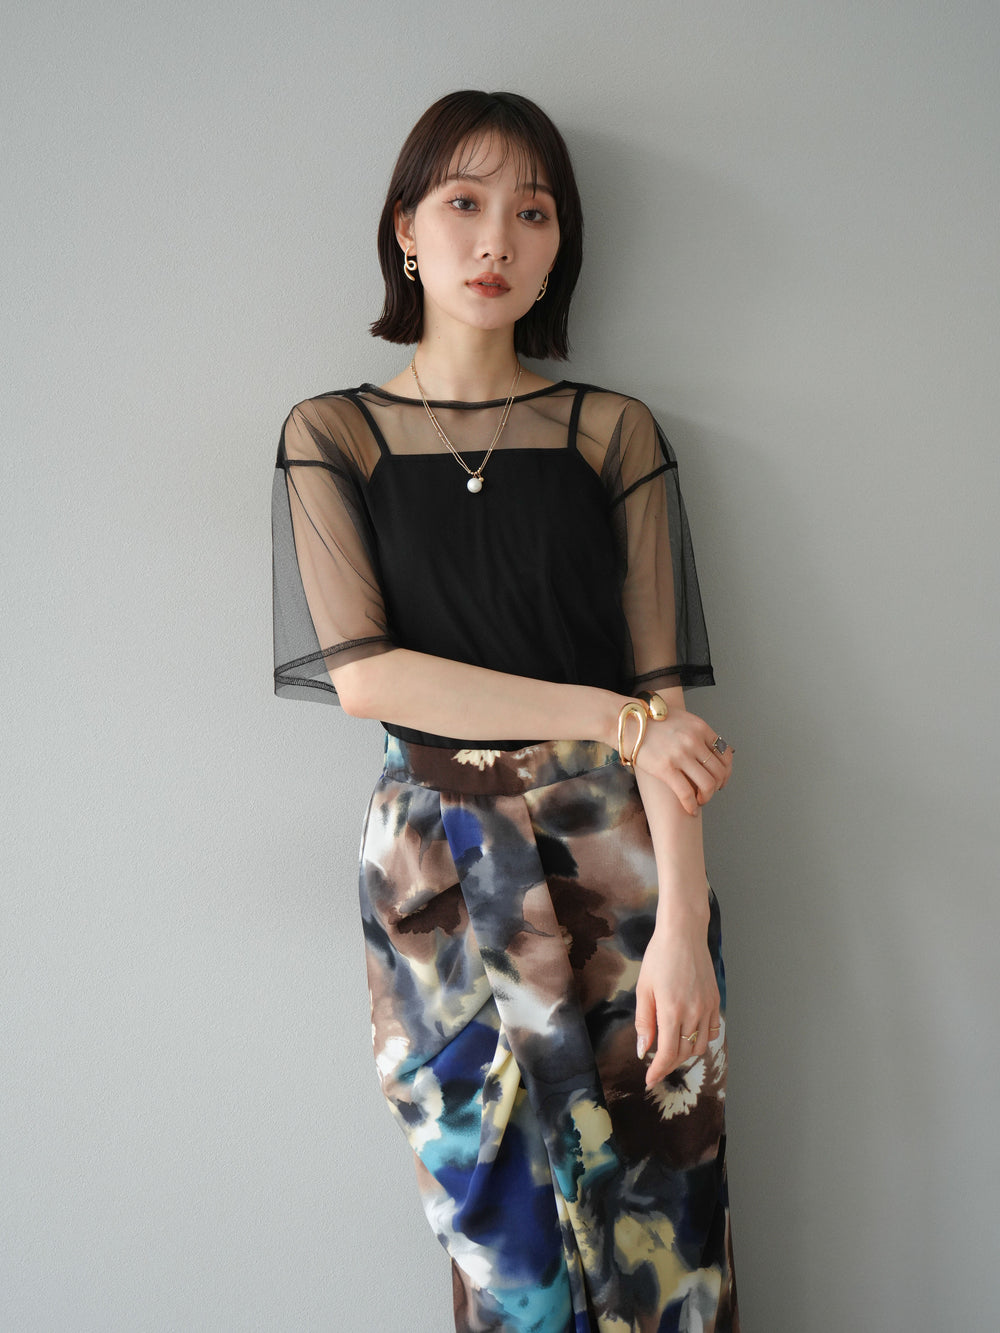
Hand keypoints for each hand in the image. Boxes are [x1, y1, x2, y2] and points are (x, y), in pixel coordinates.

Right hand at [633, 706, 733, 815]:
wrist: (624, 721)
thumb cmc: (648, 719)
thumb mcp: (679, 717)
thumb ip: (694, 731)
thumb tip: (705, 750)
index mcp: (700, 727)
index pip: (725, 753)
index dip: (726, 771)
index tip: (721, 780)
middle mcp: (694, 740)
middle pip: (719, 771)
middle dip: (717, 786)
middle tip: (709, 792)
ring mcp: (680, 755)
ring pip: (707, 784)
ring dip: (707, 797)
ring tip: (700, 801)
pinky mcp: (665, 768)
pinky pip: (686, 793)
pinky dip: (691, 806)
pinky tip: (690, 810)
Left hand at [634, 914, 720, 1086]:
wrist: (684, 934)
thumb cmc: (659, 957)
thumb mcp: (644, 989)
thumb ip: (644, 1022)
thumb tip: (644, 1050)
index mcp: (672, 1010)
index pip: (668, 1054)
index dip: (658, 1071)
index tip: (649, 1080)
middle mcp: (693, 1012)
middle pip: (684, 1053)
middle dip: (669, 1064)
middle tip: (656, 1064)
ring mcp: (708, 1007)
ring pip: (699, 1046)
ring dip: (685, 1053)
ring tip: (671, 1049)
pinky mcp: (716, 1001)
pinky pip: (711, 1031)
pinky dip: (701, 1039)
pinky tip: (689, 1034)